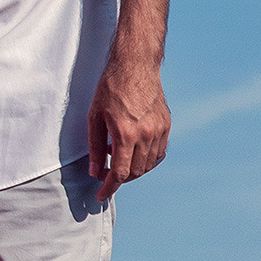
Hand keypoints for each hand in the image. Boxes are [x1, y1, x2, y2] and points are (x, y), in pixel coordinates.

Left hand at [88, 39, 169, 200]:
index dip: (109, 188)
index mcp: (126, 134)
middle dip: (119, 179)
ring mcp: (159, 130)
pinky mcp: (166, 125)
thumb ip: (95, 147)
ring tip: (117, 158)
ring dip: (132, 169)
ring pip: (148, 165)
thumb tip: (95, 171)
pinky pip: (158, 152)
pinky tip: (134, 153)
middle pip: (135, 172)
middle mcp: (146, 135)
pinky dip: (146, 159)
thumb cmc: (110, 87)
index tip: (101, 195)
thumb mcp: (94, 117)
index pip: (120, 173)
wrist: (135, 65)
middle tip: (106, 174)